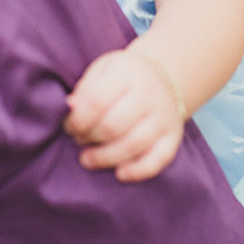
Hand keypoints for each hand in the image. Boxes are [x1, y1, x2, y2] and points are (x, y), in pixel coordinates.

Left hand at [63, 48, 185, 182]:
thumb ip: (85, 88)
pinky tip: (120, 174)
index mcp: (126, 73)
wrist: (163, 76)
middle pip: (113, 126)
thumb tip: (70, 107)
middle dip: (89, 138)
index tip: (70, 126)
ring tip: (88, 159)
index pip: (96, 101)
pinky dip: (138, 171)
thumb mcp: (102, 70)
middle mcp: (148, 93)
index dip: (78, 120)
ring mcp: (163, 115)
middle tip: (79, 139)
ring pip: (133, 145)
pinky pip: (158, 159)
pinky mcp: (173, 135)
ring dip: (105, 158)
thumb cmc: (123, 77)